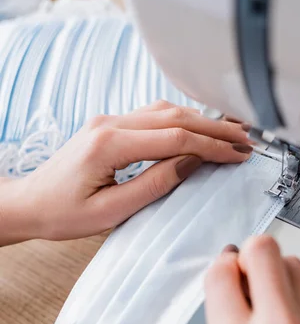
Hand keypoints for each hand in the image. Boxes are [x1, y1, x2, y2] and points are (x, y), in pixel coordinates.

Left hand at [0, 101, 251, 244]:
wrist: (30, 203)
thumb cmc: (61, 213)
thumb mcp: (111, 211)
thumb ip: (154, 184)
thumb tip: (190, 164)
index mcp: (108, 144)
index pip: (174, 138)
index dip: (211, 146)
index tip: (237, 154)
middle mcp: (109, 124)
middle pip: (174, 117)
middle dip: (214, 128)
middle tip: (246, 139)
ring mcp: (109, 121)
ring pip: (165, 111)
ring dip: (200, 120)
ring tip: (230, 131)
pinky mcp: (110, 126)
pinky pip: (152, 115)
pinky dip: (181, 120)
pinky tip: (198, 126)